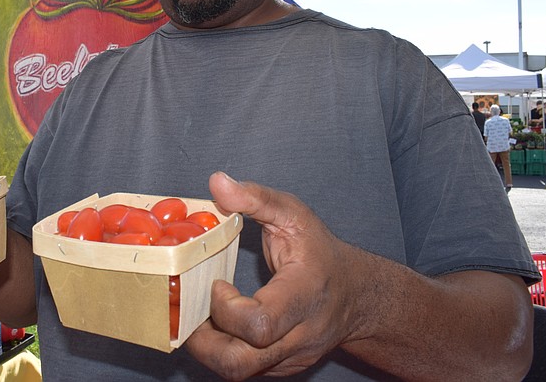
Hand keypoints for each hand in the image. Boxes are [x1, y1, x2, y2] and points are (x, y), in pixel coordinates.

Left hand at [185, 172, 359, 379]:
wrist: (356, 296)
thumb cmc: (321, 253)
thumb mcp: (295, 215)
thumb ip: (256, 198)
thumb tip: (217, 182)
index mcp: (303, 295)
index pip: (260, 323)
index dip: (226, 308)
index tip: (217, 284)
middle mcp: (299, 335)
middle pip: (240, 362)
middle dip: (202, 340)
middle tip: (189, 309)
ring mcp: (289, 358)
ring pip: (237, 372)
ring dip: (207, 348)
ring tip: (198, 316)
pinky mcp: (280, 369)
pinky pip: (243, 370)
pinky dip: (221, 351)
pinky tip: (215, 325)